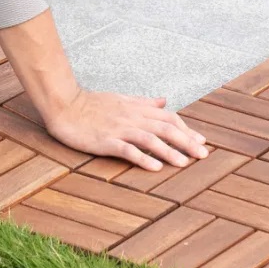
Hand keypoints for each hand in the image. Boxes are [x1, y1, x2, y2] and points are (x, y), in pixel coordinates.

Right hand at [42, 89, 208, 170]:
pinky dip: (143, 158)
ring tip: (185, 163)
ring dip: (169, 151)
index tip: (201, 140)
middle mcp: (132, 118)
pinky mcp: (106, 141)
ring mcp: (119, 129)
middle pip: (165, 128)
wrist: (65, 104)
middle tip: (203, 155)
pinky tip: (155, 168)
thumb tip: (164, 101)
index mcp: (137, 109)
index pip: (168, 117)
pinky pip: (127, 150)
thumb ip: (144, 102)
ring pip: (150, 139)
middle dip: (186, 141)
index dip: (186, 129)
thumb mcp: (121, 99)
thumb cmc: (91, 103)